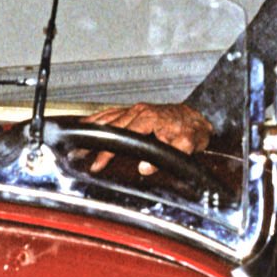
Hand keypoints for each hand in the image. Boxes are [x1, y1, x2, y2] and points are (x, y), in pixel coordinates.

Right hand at [82, 101, 213, 174]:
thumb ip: (167, 156)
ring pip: (108, 117)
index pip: (121, 136)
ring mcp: (137, 109)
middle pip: (110, 127)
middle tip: (77, 155)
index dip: (107, 152)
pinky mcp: (137, 109)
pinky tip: (90, 122)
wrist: (201, 114)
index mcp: (148, 119)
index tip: (96, 164)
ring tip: (75, 138)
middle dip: (93, 143)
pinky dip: (99, 117)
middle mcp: (139, 111)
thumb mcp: (187, 146)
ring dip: (92, 129)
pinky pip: (114, 111)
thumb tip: (144, 168)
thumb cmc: (194, 130)